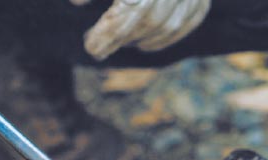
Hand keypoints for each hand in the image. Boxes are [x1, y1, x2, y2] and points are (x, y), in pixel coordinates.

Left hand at [74, 0, 209, 60]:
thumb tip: (76, 3)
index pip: (126, 12)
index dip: (106, 34)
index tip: (91, 47)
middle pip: (147, 19)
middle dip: (122, 38)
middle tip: (100, 48)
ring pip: (169, 24)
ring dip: (145, 39)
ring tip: (122, 43)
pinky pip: (192, 19)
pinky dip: (171, 35)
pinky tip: (148, 43)